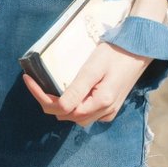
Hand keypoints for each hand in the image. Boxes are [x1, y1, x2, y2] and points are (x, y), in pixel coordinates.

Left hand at [22, 41, 152, 126]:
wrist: (139, 50)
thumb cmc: (116, 53)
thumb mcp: (93, 68)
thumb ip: (77, 89)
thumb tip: (59, 108)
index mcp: (101, 103)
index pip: (62, 109)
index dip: (41, 96)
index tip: (28, 79)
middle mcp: (105, 113)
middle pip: (67, 116)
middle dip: (49, 101)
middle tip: (35, 81)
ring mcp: (108, 113)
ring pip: (75, 116)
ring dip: (60, 105)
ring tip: (47, 86)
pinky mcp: (109, 108)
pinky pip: (85, 113)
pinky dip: (72, 105)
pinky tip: (67, 91)